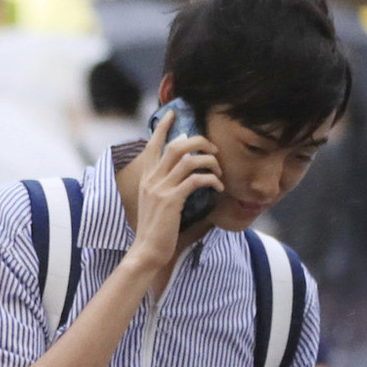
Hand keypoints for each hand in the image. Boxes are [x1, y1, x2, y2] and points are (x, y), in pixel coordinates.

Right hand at [127, 110, 221, 269]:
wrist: (146, 252)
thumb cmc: (156, 231)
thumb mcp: (158, 204)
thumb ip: (169, 187)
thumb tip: (190, 176)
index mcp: (147, 179)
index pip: (152, 146)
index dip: (162, 127)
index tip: (171, 113)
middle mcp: (152, 180)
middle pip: (176, 146)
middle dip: (199, 141)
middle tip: (213, 148)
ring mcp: (160, 189)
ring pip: (189, 160)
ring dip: (210, 161)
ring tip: (219, 171)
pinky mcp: (171, 200)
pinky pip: (196, 180)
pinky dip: (211, 180)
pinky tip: (218, 188)